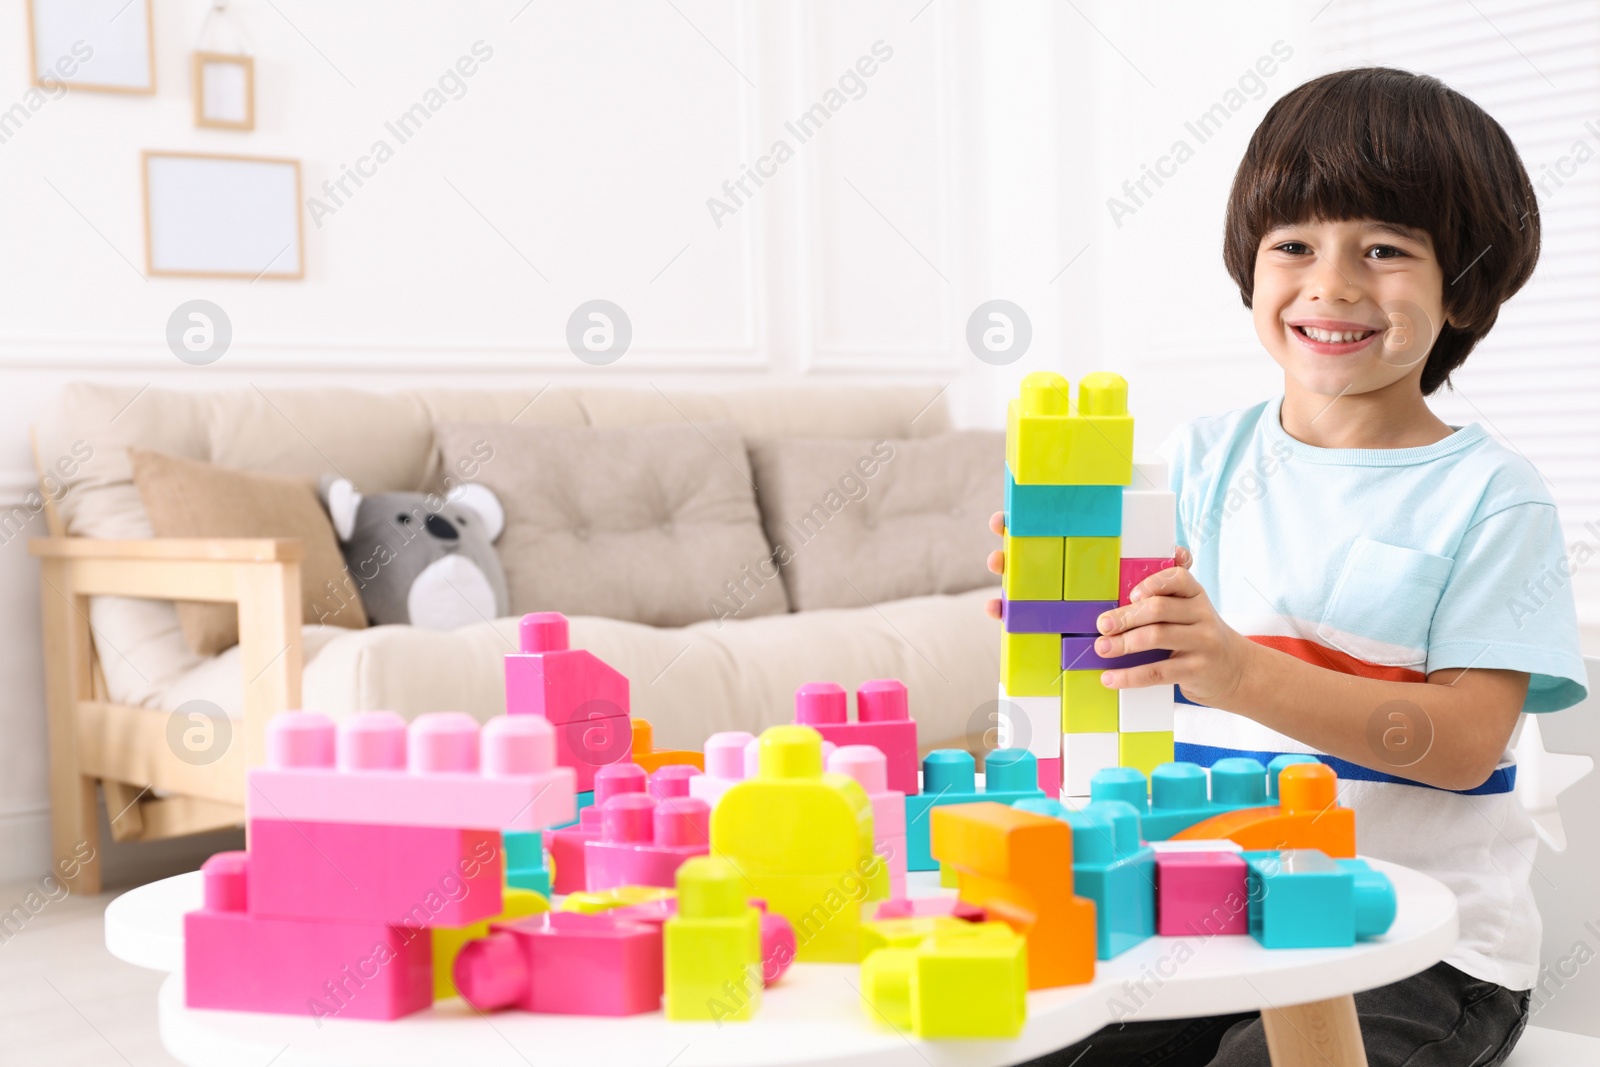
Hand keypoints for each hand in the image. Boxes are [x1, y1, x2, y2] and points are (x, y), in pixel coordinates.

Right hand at [984, 510, 1194, 618]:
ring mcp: (1053, 597)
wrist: (1143, 648)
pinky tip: (996, 609)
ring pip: (1021, 581)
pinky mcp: (1049, 623)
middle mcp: (1063, 572)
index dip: (1028, 520)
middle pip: (1030, 552)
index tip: (1008, 516)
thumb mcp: (1153, 585)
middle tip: (1000, 537)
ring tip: (997, 564)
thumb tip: (1177, 554)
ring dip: (1004, 571)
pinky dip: (1005, 612)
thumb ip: (1162, 570)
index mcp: (1085, 555)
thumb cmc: (1143, 607)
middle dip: (1010, 542)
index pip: (1052, 530)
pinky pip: (1022, 617)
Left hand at [1093, 563, 1254, 707]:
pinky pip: (1157, 672)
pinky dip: (1130, 676)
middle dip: (1126, 616)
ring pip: (1156, 637)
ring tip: (1103, 648)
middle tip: (1103, 625)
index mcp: (1196, 596)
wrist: (1237, 671)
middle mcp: (1202, 616)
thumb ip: (1170, 593)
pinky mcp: (1196, 670)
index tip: (1131, 594)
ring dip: (1124, 643)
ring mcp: (1202, 643)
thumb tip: (1155, 569)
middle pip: (1159, 609)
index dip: (1152, 583)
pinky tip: (1111, 678)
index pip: (1177, 579)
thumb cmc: (1201, 636)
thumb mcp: (1192, 611)